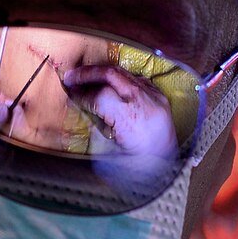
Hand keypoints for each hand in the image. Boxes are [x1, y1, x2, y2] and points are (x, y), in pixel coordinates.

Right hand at [63, 65, 179, 190]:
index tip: (70, 94)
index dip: (80, 94)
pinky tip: (109, 84)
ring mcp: (153, 96)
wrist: (167, 166)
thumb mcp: (109, 148)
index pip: (98, 96)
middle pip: (110, 74)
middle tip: (71, 76)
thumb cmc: (136, 164)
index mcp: (129, 118)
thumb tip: (79, 106)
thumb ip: (95, 124)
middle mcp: (142, 102)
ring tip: (86, 77)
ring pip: (123, 72)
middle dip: (87, 73)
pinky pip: (135, 79)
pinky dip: (119, 79)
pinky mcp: (159, 95)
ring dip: (101, 72)